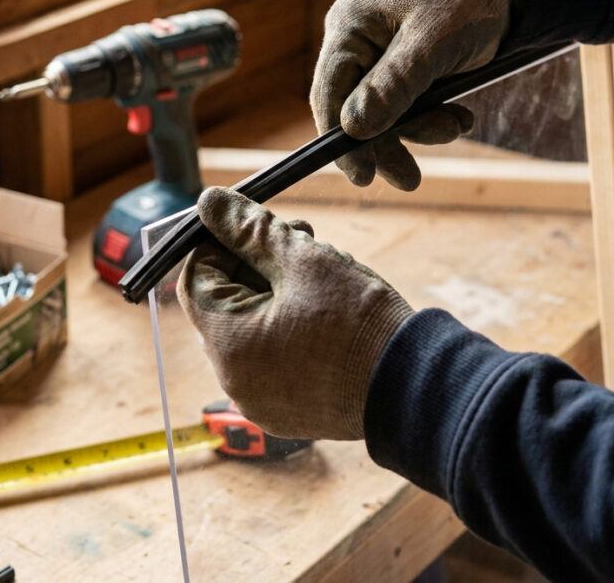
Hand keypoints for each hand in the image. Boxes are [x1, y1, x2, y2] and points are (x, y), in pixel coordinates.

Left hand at [177, 187, 412, 439]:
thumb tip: (208, 202)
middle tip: (299, 238)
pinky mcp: (289, 412)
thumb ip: (250, 230)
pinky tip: (325, 309)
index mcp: (229, 346)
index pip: (196, 281)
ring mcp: (262, 402)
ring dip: (274, 292)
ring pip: (251, 330)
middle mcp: (234, 383)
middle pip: (224, 305)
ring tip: (319, 271)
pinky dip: (287, 328)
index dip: (220, 244)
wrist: (416, 387)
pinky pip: (271, 359)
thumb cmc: (361, 323)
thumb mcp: (303, 261)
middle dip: (255, 264)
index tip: (256, 226)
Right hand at [310, 0, 515, 189]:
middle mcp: (357, 42)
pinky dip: (432, 118)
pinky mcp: (406, 68)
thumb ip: (393, 85)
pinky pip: (407, 106)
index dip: (341, 140)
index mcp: (350, 27)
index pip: (329, 94)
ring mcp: (381, 56)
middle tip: (411, 179)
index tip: (363, 175)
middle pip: (354, 110)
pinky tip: (461, 119)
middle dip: (386, 143)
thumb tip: (353, 129)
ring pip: (384, 113)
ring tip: (456, 129)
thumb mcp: (433, 43)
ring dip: (419, 130)